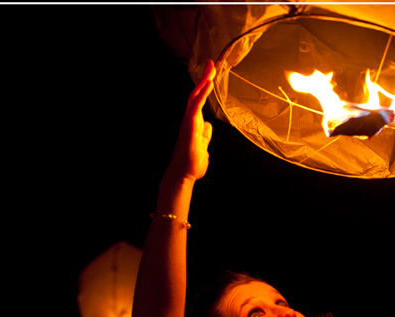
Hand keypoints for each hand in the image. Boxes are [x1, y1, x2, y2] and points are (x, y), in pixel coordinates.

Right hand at [165, 59, 215, 181]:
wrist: (183, 175)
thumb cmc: (192, 163)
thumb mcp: (203, 145)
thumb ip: (205, 135)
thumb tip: (208, 125)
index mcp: (194, 122)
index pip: (199, 100)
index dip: (205, 86)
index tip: (211, 73)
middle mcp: (190, 118)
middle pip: (196, 93)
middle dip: (204, 77)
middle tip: (212, 62)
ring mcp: (189, 121)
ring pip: (195, 96)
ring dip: (203, 81)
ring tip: (211, 67)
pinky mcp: (189, 125)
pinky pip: (196, 105)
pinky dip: (202, 93)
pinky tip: (208, 84)